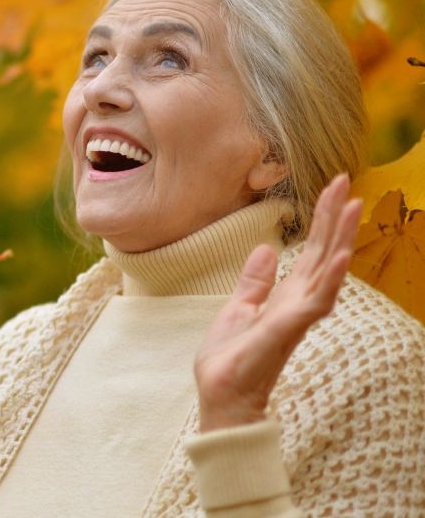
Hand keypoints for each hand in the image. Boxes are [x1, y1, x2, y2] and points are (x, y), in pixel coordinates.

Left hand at [195, 174, 362, 431]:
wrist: (222, 394)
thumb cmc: (231, 359)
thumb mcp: (237, 309)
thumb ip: (254, 282)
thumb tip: (264, 250)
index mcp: (286, 296)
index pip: (310, 251)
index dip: (321, 220)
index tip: (332, 188)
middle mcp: (299, 302)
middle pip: (323, 252)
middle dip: (335, 217)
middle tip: (348, 182)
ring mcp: (298, 315)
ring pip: (326, 269)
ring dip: (340, 237)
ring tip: (354, 206)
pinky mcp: (289, 328)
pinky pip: (316, 299)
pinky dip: (329, 277)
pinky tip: (341, 255)